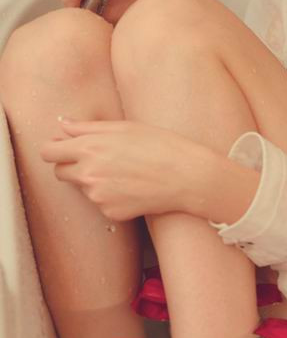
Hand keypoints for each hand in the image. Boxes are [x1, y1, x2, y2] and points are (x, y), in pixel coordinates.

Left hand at [39, 118, 212, 221]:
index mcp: (89, 148)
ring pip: (83, 188)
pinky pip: (101, 204)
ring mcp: (98, 197)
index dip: (55, 149)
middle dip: (71, 166)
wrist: (188, 177)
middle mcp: (88, 174)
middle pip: (60, 173)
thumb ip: (87, 127)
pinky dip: (111, 197)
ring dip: (95, 181)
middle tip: (99, 160)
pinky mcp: (111, 212)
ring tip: (126, 173)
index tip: (64, 148)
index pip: (48, 152)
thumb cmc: (161, 145)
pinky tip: (133, 188)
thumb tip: (62, 125)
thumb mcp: (125, 127)